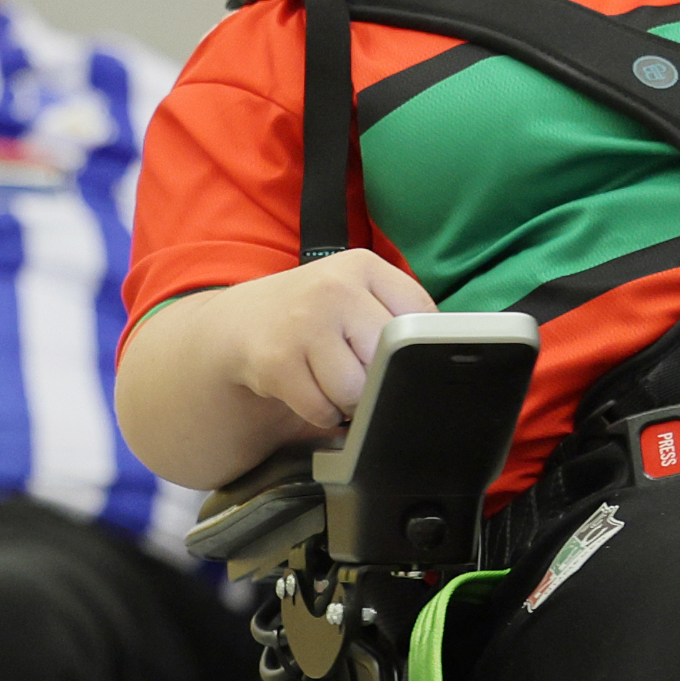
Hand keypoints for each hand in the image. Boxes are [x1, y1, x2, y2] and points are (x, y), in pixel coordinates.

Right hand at [226, 250, 435, 442]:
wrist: (241, 323)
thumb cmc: (313, 314)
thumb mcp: (355, 291)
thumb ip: (395, 313)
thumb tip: (438, 358)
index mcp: (363, 266)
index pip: (419, 315)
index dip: (413, 348)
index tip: (398, 356)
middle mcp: (334, 289)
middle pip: (388, 358)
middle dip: (380, 379)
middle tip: (361, 374)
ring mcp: (303, 324)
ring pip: (356, 391)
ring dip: (351, 402)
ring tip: (335, 384)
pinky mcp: (277, 363)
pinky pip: (323, 411)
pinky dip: (324, 414)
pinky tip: (312, 392)